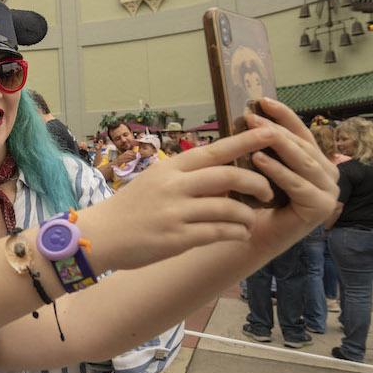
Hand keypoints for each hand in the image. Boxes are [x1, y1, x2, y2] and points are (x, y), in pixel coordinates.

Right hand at [81, 118, 276, 271]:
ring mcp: (175, 213)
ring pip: (228, 209)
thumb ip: (187, 178)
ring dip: (248, 216)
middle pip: (228, 177)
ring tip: (251, 221)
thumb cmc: (130, 208)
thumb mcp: (155, 182)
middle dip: (257, 183)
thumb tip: (225, 179)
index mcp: (170, 168)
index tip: (272, 133)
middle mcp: (173, 186)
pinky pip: (218, 233)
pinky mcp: (175, 239)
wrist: (100, 235)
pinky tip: (240, 235)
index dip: (247, 141)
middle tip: (267, 191)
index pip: (215, 150)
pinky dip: (236, 233)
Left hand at [242, 99, 338, 253]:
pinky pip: (297, 185)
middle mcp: (328, 174)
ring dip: (278, 144)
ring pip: (302, 161)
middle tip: (252, 116)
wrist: (248, 233)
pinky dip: (277, 171)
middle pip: (302, 145)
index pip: (301, 132)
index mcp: (316, 161)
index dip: (284, 115)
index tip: (263, 100)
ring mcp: (328, 191)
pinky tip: (258, 160)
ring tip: (255, 131)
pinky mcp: (321, 208)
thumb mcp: (259, 166)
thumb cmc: (253, 199)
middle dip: (276, 129)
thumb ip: (263, 145)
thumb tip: (250, 114)